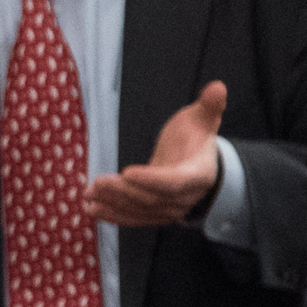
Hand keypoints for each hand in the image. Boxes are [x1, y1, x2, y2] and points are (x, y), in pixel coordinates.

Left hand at [87, 79, 226, 226]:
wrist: (193, 161)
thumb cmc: (194, 136)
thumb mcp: (202, 118)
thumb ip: (209, 106)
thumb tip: (217, 87)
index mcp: (198, 174)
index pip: (175, 182)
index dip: (152, 179)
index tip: (126, 172)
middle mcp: (186, 197)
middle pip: (152, 199)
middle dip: (123, 192)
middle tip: (98, 182)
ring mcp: (171, 209)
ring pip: (140, 211)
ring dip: (112, 204)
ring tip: (88, 195)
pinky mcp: (156, 215)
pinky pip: (134, 219)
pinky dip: (113, 215)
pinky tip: (90, 209)